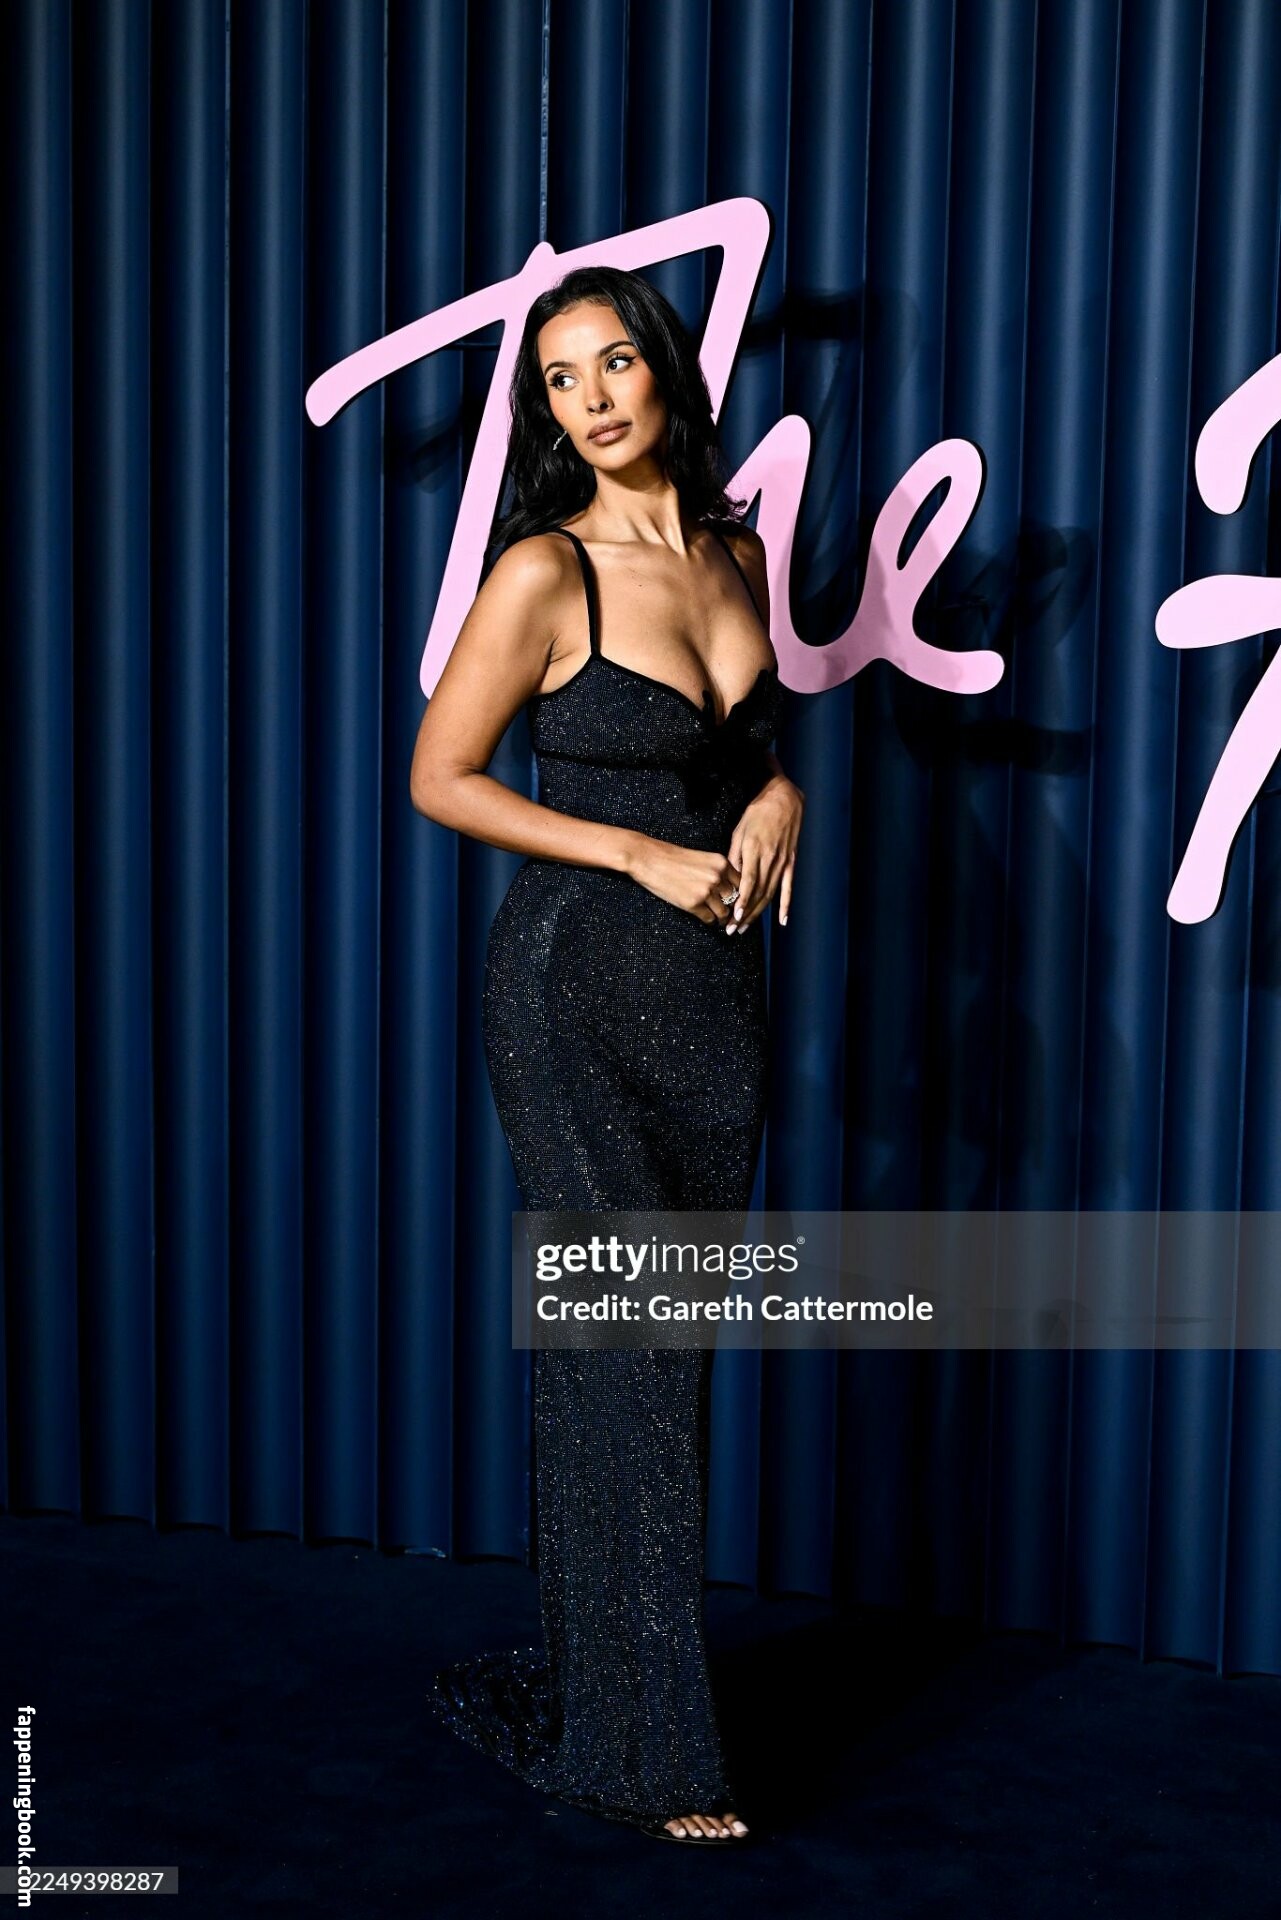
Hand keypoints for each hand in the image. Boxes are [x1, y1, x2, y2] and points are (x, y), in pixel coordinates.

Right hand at [623, 837, 746, 927]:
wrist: (649, 859)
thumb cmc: (672, 858)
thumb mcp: (702, 859)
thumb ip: (718, 872)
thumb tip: (730, 892)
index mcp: (721, 863)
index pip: (742, 884)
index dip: (741, 896)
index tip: (737, 903)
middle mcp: (717, 877)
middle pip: (735, 900)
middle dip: (732, 909)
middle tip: (731, 916)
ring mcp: (706, 891)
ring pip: (724, 912)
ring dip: (721, 918)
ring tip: (719, 921)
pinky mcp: (693, 904)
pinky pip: (709, 919)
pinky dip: (709, 921)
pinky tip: (705, 918)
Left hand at [724, 765, 804, 931]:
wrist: (784, 798)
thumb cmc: (757, 812)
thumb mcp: (739, 831)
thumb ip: (734, 855)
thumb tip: (729, 877)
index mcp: (754, 850)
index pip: (748, 883)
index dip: (741, 902)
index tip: (733, 917)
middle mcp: (770, 858)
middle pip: (758, 894)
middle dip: (745, 914)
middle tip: (733, 930)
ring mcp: (782, 861)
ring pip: (770, 894)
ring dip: (758, 913)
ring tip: (745, 927)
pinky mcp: (791, 862)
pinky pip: (788, 887)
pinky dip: (785, 905)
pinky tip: (783, 921)